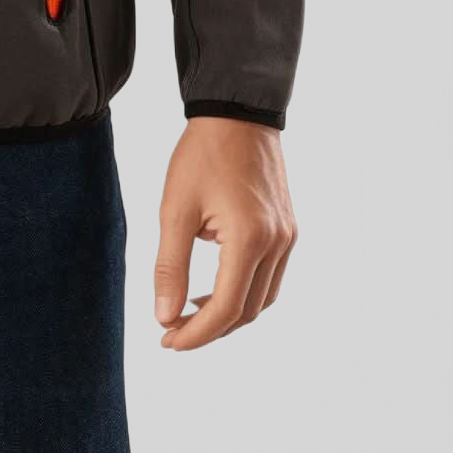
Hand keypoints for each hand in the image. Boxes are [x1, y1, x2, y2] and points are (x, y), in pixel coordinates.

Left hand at [153, 116, 296, 349]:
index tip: (167, 341)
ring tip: (188, 310)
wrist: (236, 112)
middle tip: (171, 329)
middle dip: (209, 327)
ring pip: (262, 299)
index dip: (196, 333)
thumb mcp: (175, 208)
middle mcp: (277, 244)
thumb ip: (170, 265)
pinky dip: (243, 289)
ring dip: (228, 313)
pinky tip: (213, 284)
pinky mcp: (288, 229)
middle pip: (247, 311)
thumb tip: (164, 316)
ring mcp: (287, 237)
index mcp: (250, 239)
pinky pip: (270, 277)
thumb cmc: (202, 154)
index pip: (226, 309)